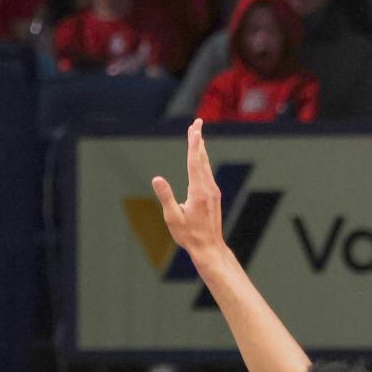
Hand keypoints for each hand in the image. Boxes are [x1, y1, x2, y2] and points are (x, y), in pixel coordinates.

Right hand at [151, 119, 223, 257]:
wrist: (210, 248)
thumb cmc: (189, 235)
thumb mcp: (173, 218)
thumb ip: (165, 197)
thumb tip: (157, 178)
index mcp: (198, 192)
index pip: (194, 162)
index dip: (194, 144)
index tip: (194, 129)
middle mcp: (208, 188)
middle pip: (202, 159)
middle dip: (198, 140)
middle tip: (197, 123)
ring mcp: (213, 192)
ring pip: (206, 165)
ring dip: (201, 149)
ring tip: (197, 136)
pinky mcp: (214, 196)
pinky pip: (207, 173)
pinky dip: (202, 161)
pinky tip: (200, 159)